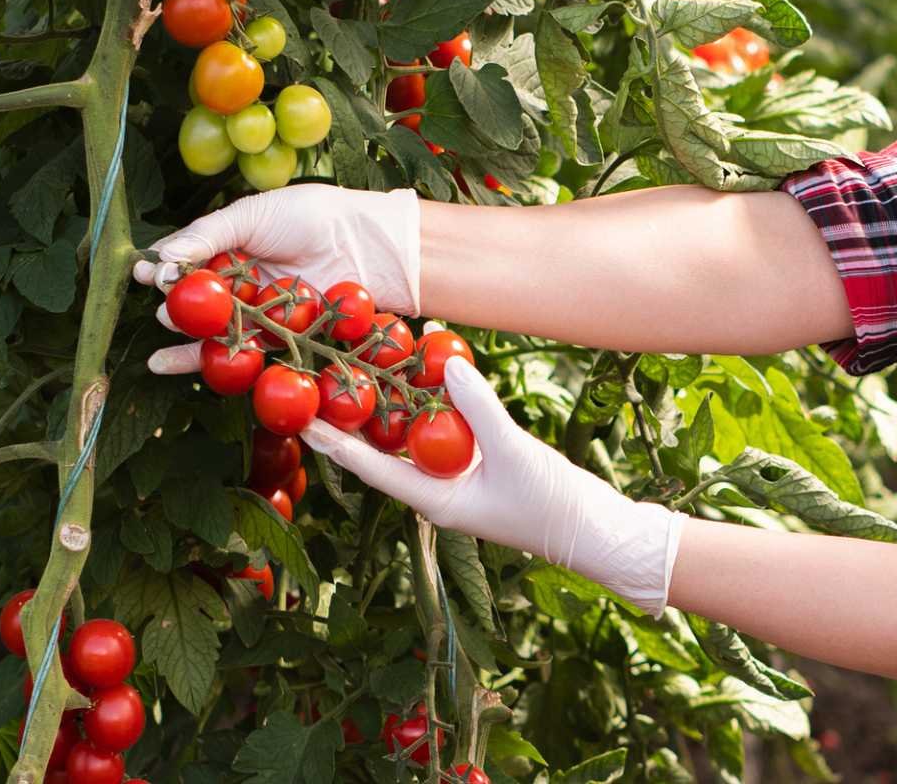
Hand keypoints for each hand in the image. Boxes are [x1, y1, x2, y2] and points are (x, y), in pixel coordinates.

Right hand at [132, 183, 420, 374]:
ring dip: (183, 339)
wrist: (365, 243)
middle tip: (160, 303)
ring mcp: (256, 311)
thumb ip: (207, 235)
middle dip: (174, 305)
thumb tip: (161, 256)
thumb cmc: (311, 217)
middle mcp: (238, 281)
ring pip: (210, 330)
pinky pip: (238, 350)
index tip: (140, 272)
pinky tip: (170, 363)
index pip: (186, 260)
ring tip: (161, 343)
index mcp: (230, 246)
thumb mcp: (252, 214)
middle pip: (194, 300)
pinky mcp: (276, 337)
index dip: (162, 268)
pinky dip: (206, 360)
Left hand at [300, 330, 688, 616]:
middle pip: (387, 450)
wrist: (594, 529)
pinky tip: (429, 375)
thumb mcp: (514, 453)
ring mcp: (459, 477)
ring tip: (366, 369)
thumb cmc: (551, 505)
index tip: (302, 420)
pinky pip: (446, 431)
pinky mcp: (481, 464)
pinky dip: (436, 404)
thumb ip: (481, 410)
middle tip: (327, 380)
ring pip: (416, 437)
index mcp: (433, 500)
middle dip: (359, 417)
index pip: (371, 468)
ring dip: (396, 405)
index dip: (335, 442)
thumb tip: (450, 366)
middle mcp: (438, 489)